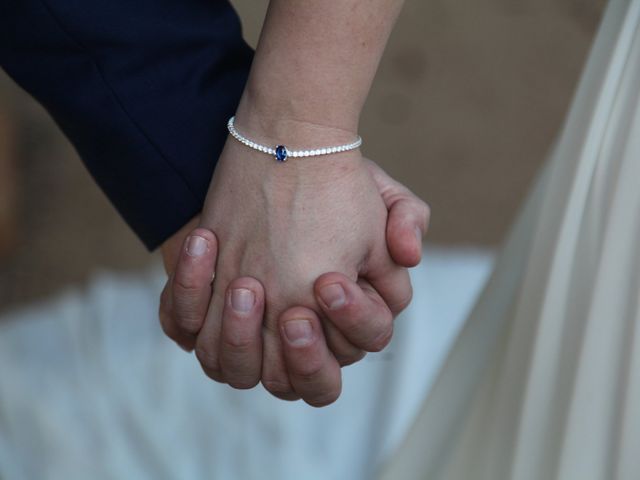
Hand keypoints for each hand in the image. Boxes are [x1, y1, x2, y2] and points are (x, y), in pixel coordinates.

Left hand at [159, 150, 428, 405]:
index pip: (357, 347)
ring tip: (244, 285)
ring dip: (239, 337)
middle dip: (302, 356)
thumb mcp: (379, 190)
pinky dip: (187, 297)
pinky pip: (187, 329)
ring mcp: (247, 329)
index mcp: (342, 316)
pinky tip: (206, 245)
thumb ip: (407, 218)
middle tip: (293, 314)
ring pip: (239, 372)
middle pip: (305, 385)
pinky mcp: (201, 309)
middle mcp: (295, 333)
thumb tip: (409, 255)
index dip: (350, 321)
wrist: (268, 155)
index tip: (329, 281)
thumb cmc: (325, 184)